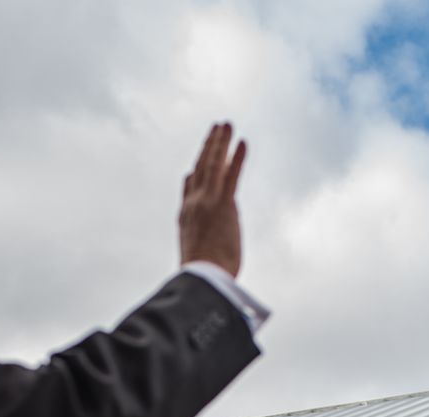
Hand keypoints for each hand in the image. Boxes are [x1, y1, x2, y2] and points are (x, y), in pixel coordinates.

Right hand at [177, 122, 246, 272]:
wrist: (202, 281)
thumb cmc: (201, 280)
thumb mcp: (196, 260)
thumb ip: (201, 247)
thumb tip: (210, 256)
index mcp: (185, 217)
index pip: (188, 188)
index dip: (193, 173)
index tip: (195, 163)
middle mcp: (194, 204)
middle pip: (200, 167)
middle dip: (208, 146)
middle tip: (216, 129)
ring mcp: (208, 202)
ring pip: (214, 164)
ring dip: (221, 142)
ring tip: (227, 125)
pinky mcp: (224, 204)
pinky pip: (232, 175)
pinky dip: (237, 157)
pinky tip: (243, 142)